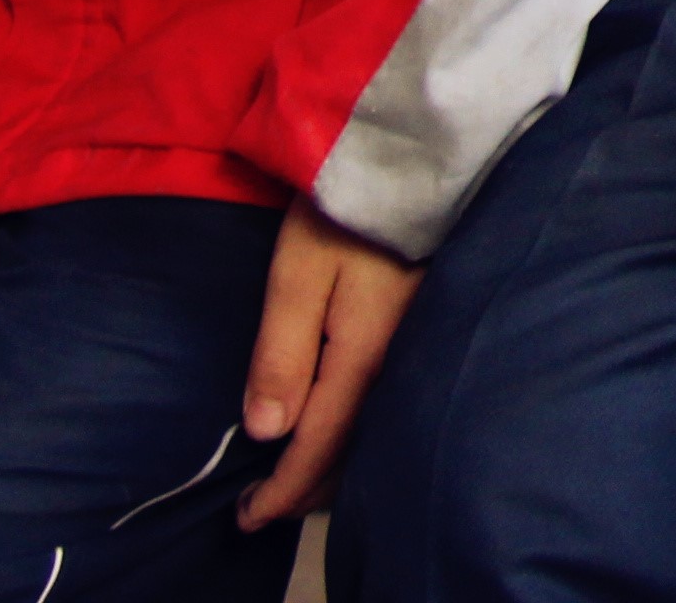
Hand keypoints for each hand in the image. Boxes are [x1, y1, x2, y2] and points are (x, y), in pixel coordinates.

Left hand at [234, 196, 417, 525]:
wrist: (422, 156)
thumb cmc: (349, 208)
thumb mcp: (298, 273)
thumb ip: (282, 354)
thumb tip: (267, 431)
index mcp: (365, 357)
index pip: (318, 447)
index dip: (281, 491)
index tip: (247, 518)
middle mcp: (401, 364)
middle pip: (352, 451)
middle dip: (305, 489)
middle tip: (262, 509)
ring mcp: (421, 348)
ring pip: (375, 433)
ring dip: (334, 466)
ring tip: (297, 479)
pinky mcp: (429, 329)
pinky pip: (391, 406)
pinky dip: (359, 434)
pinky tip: (345, 430)